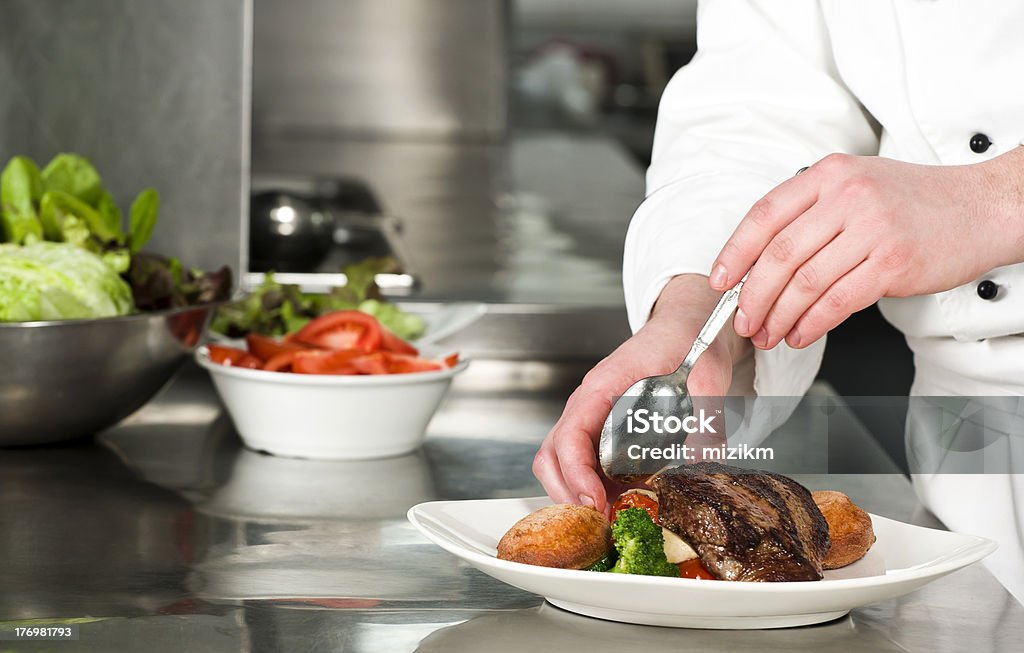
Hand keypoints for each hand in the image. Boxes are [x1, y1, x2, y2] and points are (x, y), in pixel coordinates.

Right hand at [532, 274, 749, 514]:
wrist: (687, 325)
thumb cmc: (689, 340)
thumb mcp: (706, 372)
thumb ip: (706, 413)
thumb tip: (704, 460)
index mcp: (603, 387)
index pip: (569, 436)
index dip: (576, 474)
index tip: (596, 502)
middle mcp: (589, 405)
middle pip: (551, 456)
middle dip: (567, 494)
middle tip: (600, 521)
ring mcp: (593, 419)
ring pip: (560, 463)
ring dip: (576, 495)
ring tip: (610, 518)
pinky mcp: (605, 432)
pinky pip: (583, 465)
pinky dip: (592, 490)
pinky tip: (621, 504)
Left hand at [709, 148, 1023, 349]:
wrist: (983, 206)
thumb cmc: (915, 201)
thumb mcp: (856, 186)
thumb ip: (810, 212)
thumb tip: (759, 262)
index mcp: (829, 174)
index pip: (764, 215)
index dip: (734, 252)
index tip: (720, 281)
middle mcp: (848, 197)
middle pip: (779, 254)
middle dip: (753, 296)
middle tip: (743, 321)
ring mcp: (872, 229)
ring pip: (805, 282)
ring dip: (779, 316)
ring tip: (769, 334)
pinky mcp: (894, 263)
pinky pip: (838, 300)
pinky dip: (812, 323)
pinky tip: (800, 334)